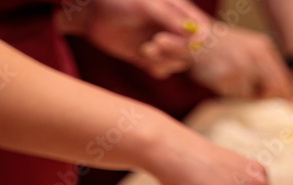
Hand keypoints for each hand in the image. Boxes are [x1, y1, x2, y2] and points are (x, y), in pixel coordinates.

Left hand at [56, 0, 211, 77]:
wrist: (94, 14)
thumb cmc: (121, 2)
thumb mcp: (148, 6)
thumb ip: (171, 18)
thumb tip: (196, 35)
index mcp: (178, 10)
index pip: (199, 30)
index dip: (195, 40)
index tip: (189, 45)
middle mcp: (172, 28)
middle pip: (190, 50)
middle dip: (175, 50)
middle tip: (155, 43)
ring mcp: (161, 44)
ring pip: (177, 63)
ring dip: (164, 60)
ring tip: (145, 50)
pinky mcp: (149, 57)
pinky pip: (162, 70)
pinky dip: (156, 68)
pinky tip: (142, 57)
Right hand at [190, 26, 292, 100]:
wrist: (198, 39)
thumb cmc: (224, 48)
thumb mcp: (249, 50)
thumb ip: (264, 68)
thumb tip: (277, 93)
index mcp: (264, 48)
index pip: (282, 76)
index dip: (288, 94)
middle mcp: (256, 55)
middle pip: (271, 87)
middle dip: (266, 96)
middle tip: (256, 96)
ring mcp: (242, 66)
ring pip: (252, 94)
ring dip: (244, 92)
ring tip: (232, 78)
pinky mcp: (228, 77)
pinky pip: (235, 94)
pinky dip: (231, 91)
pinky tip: (223, 78)